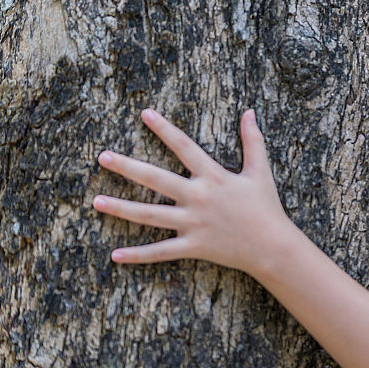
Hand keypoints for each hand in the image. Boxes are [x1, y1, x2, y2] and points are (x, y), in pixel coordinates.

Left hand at [92, 108, 291, 274]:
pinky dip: (138, 255)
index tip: (144, 114)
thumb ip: (253, 140)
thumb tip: (249, 112)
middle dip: (127, 167)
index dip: (164, 129)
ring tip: (96, 201)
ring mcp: (193, 224)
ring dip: (121, 208)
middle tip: (103, 157)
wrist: (273, 246)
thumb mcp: (260, 171)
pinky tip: (115, 255)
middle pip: (156, 179)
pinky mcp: (193, 246)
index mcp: (213, 176)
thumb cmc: (266, 207)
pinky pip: (161, 251)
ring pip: (150, 215)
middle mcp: (198, 198)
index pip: (184, 147)